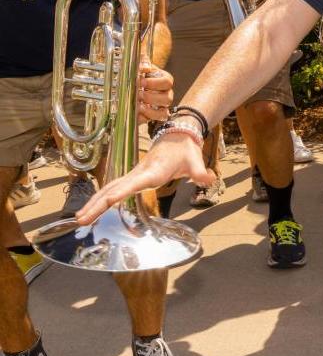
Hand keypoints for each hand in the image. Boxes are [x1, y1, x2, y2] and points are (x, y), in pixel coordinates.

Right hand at [75, 133, 211, 224]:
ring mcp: (134, 174)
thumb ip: (201, 173)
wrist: (178, 135)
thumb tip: (209, 179)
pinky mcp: (132, 177)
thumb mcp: (195, 161)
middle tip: (81, 220)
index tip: (108, 202)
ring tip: (79, 219)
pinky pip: (112, 188)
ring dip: (94, 203)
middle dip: (97, 204)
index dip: (122, 193)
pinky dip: (99, 199)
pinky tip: (90, 210)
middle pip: (114, 188)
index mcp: (154, 171)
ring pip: (109, 189)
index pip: (135, 183)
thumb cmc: (185, 150)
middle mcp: (140, 173)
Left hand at [137, 64, 172, 122]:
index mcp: (165, 80)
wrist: (133, 85)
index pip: (167, 82)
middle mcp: (166, 94)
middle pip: (167, 99)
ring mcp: (161, 107)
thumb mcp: (140, 65)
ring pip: (163, 113)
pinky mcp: (153, 116)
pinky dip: (144, 118)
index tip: (141, 82)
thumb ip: (143, 62)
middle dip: (151, 97)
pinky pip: (152, 121)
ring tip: (138, 106)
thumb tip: (144, 67)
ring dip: (150, 110)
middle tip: (139, 94)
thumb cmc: (139, 74)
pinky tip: (136, 113)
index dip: (154, 83)